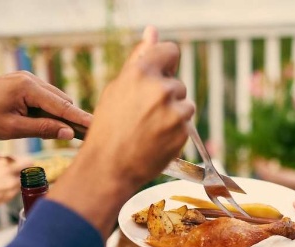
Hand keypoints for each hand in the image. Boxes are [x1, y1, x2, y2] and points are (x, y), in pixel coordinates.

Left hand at [0, 72, 92, 139]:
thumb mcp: (12, 129)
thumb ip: (43, 129)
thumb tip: (68, 133)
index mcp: (28, 88)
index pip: (63, 106)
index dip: (82, 118)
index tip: (99, 126)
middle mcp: (29, 79)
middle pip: (62, 101)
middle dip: (73, 118)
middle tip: (87, 137)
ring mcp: (26, 79)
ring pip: (54, 99)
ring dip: (59, 115)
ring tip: (66, 135)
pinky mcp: (21, 84)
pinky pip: (44, 98)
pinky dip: (49, 111)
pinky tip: (48, 124)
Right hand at [0, 154, 33, 208]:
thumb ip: (1, 159)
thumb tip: (11, 157)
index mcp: (5, 165)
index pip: (28, 162)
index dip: (26, 162)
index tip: (24, 162)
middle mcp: (11, 176)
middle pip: (27, 173)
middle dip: (22, 171)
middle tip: (15, 171)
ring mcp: (11, 188)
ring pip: (22, 182)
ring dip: (17, 180)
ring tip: (4, 180)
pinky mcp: (9, 198)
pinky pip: (16, 191)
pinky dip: (11, 188)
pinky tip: (0, 187)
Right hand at [48, 26, 194, 237]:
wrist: (109, 167)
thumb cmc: (108, 127)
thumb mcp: (117, 88)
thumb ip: (139, 58)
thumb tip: (152, 31)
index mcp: (141, 72)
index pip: (171, 52)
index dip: (166, 65)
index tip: (159, 76)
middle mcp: (161, 89)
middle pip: (177, 84)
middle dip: (166, 97)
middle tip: (143, 116)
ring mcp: (175, 112)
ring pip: (185, 106)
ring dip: (173, 115)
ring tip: (149, 130)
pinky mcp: (183, 133)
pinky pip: (186, 126)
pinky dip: (175, 133)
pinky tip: (156, 141)